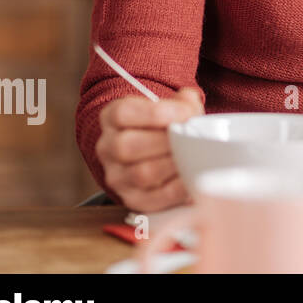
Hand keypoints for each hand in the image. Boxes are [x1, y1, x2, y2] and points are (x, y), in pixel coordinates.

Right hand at [96, 87, 203, 212]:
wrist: (159, 153)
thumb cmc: (166, 127)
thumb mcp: (172, 107)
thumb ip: (183, 103)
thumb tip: (190, 102)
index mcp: (112, 118)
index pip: (123, 113)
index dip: (157, 112)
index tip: (187, 113)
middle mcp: (107, 147)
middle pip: (126, 146)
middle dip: (166, 141)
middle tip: (191, 138)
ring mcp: (117, 176)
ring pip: (140, 174)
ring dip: (173, 164)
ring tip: (195, 157)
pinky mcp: (132, 199)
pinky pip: (152, 199)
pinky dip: (177, 189)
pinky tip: (192, 178)